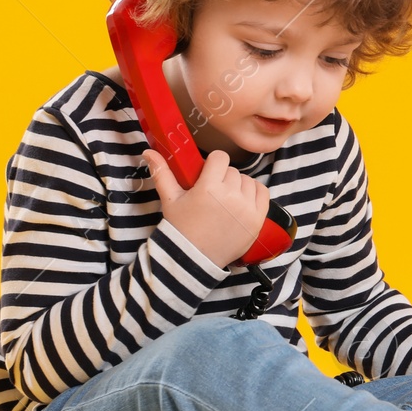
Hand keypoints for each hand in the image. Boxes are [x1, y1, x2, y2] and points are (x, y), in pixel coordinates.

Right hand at [142, 148, 269, 268]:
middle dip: (223, 178)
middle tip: (212, 193)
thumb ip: (162, 173)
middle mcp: (231, 196)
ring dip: (239, 186)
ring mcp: (247, 208)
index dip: (213, 164)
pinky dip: (254, 194)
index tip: (208, 174)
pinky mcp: (258, 219)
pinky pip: (263, 193)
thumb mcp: (170, 200)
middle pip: (233, 171)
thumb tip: (148, 151)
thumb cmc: (181, 228)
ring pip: (248, 181)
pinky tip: (241, 201)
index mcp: (209, 187)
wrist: (193, 258)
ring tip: (225, 200)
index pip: (221, 157)